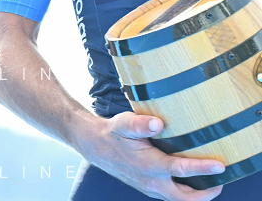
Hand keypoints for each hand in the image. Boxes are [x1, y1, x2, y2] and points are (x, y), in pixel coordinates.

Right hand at [78, 112, 224, 199]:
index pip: (180, 170)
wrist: (96, 146)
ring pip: (180, 199)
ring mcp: (150, 187)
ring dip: (197, 194)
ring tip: (211, 181)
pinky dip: (186, 191)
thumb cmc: (113, 133)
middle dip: (207, 193)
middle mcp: (151, 181)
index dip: (202, 168)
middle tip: (221, 180)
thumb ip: (140, 124)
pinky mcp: (149, 188)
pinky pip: (172, 195)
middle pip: (186, 197)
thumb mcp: (123, 123)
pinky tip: (191, 179)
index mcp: (147, 165)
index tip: (220, 165)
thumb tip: (158, 123)